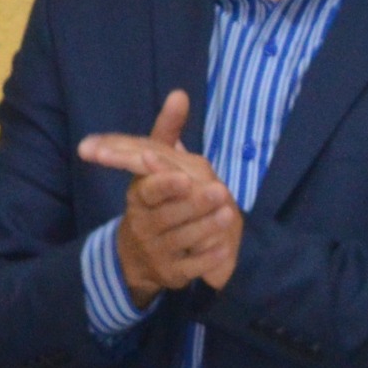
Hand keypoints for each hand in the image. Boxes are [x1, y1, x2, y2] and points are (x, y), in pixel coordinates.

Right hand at [78, 90, 242, 303]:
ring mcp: (157, 250)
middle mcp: (143, 224)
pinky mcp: (172, 272)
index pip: (148, 191)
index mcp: (139, 198)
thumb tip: (180, 95)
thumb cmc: (154, 201)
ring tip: (229, 214)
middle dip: (194, 204)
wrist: (138, 256)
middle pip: (168, 215)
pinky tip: (224, 247)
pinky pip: (192, 266)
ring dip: (206, 226)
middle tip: (219, 192)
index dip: (163, 185)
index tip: (181, 178)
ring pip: (182, 239)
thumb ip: (167, 132)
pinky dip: (208, 257)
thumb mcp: (154, 166)